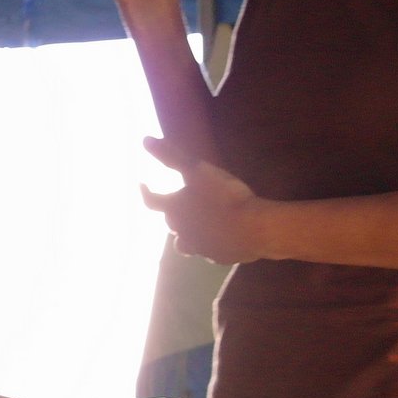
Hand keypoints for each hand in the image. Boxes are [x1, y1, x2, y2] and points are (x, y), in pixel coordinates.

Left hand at [139, 136, 267, 264]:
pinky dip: (210, 243)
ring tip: (196, 225)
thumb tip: (145, 139)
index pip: (151, 202)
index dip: (145, 192)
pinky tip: (220, 238)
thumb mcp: (197, 170)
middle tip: (178, 204)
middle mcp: (182, 232)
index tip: (143, 184)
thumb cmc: (224, 197)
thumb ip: (171, 156)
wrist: (255, 228)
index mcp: (174, 210)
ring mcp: (200, 249)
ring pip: (185, 243)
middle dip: (172, 214)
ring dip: (187, 233)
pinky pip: (209, 251)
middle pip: (170, 223)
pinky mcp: (219, 258)